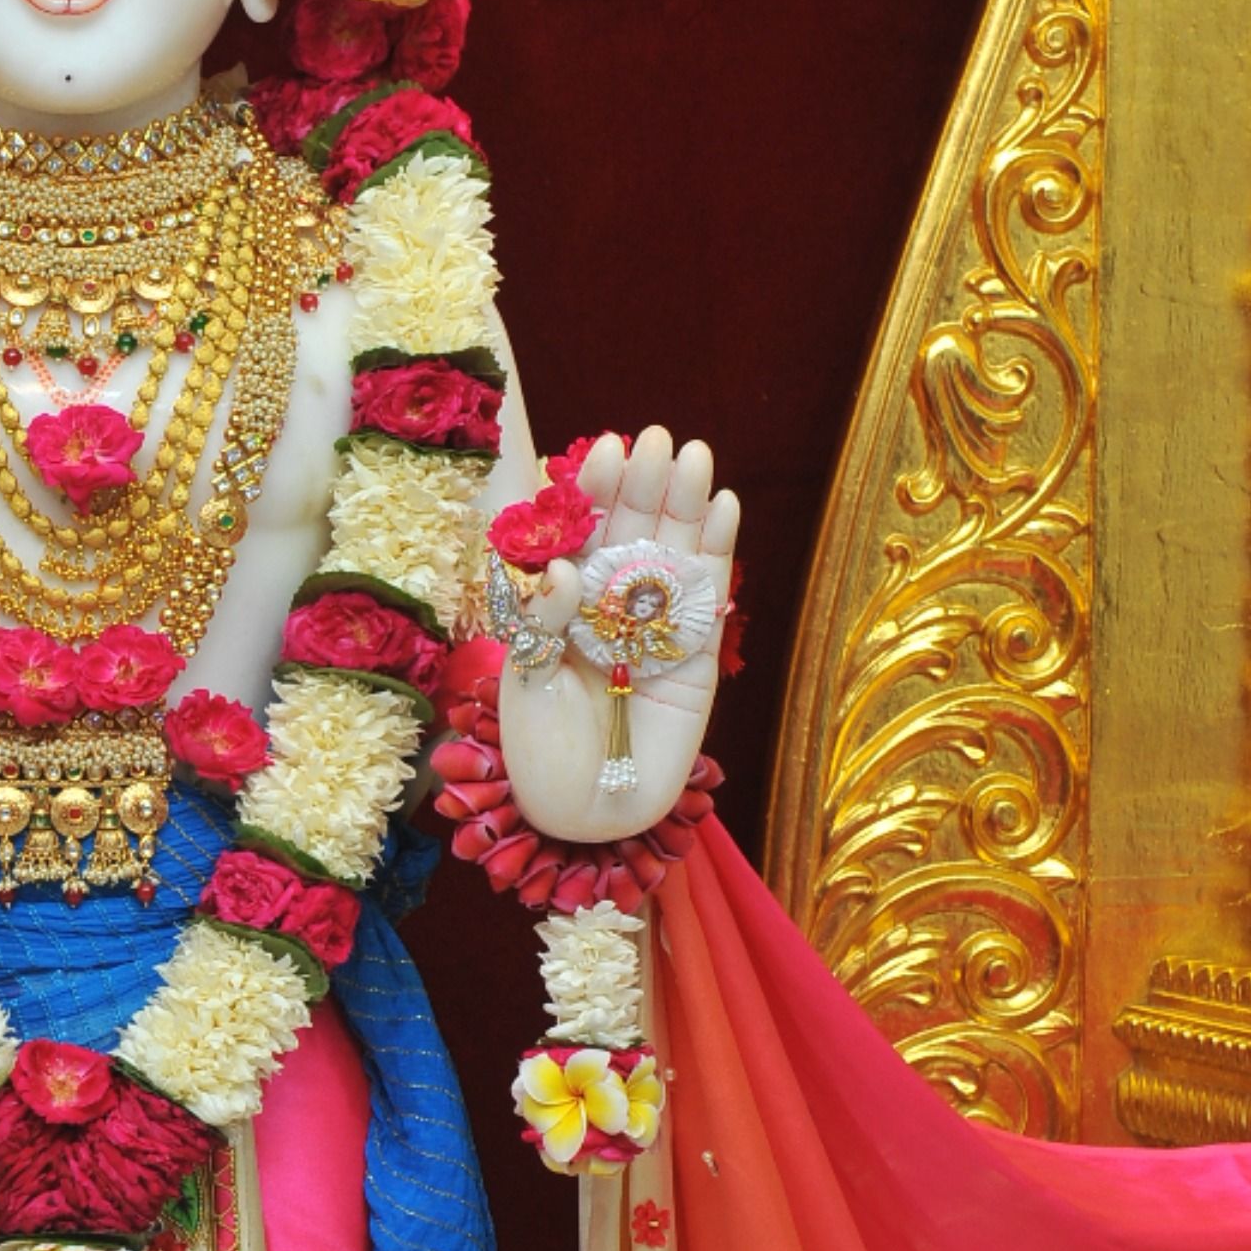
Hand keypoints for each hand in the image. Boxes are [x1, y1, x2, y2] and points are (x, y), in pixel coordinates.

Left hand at [496, 426, 739, 846]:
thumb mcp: (527, 681)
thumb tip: (564, 568)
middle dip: (644, 483)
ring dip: (686, 502)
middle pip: (631, 530)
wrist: (588, 812)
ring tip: (696, 455)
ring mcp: (656, 624)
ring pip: (673, 550)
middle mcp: (610, 604)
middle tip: (657, 439)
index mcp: (561, 603)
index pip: (579, 532)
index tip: (603, 448)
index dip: (592, 491)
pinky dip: (717, 549)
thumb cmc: (542, 751)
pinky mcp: (697, 652)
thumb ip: (544, 622)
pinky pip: (707, 593)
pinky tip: (723, 506)